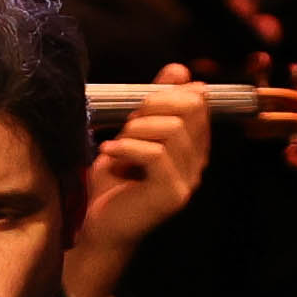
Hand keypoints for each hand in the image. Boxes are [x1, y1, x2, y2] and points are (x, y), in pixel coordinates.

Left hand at [54, 66, 208, 296]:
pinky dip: (127, 148)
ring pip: (173, 129)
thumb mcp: (133, 134)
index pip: (197, 99)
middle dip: (152, 106)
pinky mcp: (172, 194)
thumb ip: (156, 104)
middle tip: (126, 126)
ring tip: (116, 146)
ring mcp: (188, 180)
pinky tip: (108, 154)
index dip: (165, 93)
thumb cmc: (112, 183)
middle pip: (190, 108)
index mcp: (193, 146)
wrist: (97, 227)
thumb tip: (180, 68)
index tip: (137, 112)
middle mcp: (198, 162)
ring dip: (136, 130)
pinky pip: (156, 154)